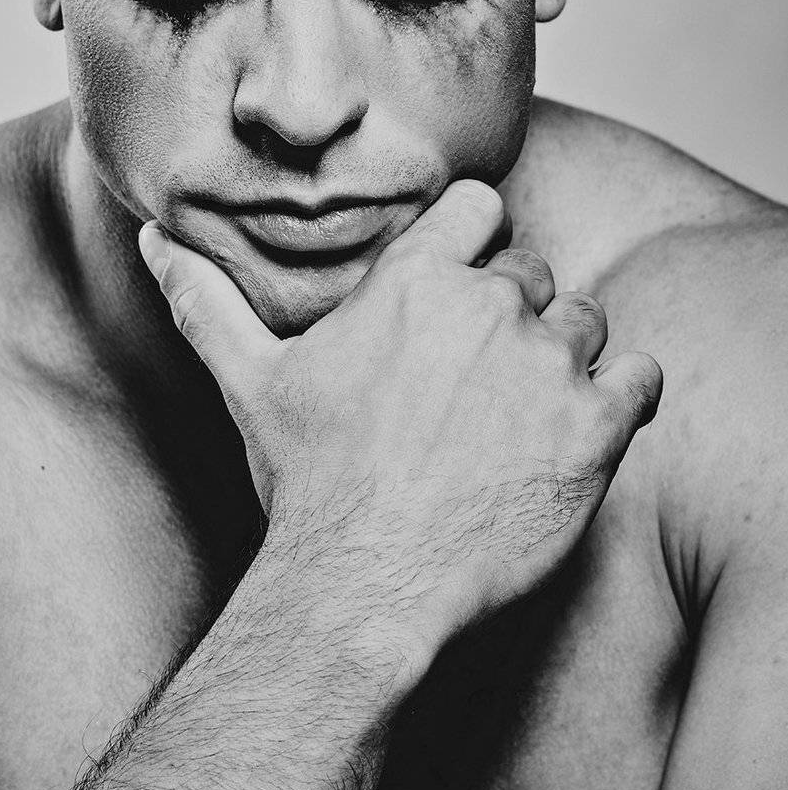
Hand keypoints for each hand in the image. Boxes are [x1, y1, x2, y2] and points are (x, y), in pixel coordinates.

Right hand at [139, 181, 661, 655]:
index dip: (474, 245)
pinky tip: (578, 432)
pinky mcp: (595, 427)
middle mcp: (488, 304)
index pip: (480, 207)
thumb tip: (151, 239)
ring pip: (585, 324)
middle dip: (510, 317)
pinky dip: (621, 397)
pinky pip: (639, 376)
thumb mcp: (248, 379)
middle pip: (532, 274)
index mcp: (415, 278)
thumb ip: (203, 299)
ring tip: (518, 418)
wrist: (365, 582)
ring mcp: (546, 364)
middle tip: (476, 384)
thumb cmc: (309, 480)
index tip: (459, 291)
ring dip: (562, 359)